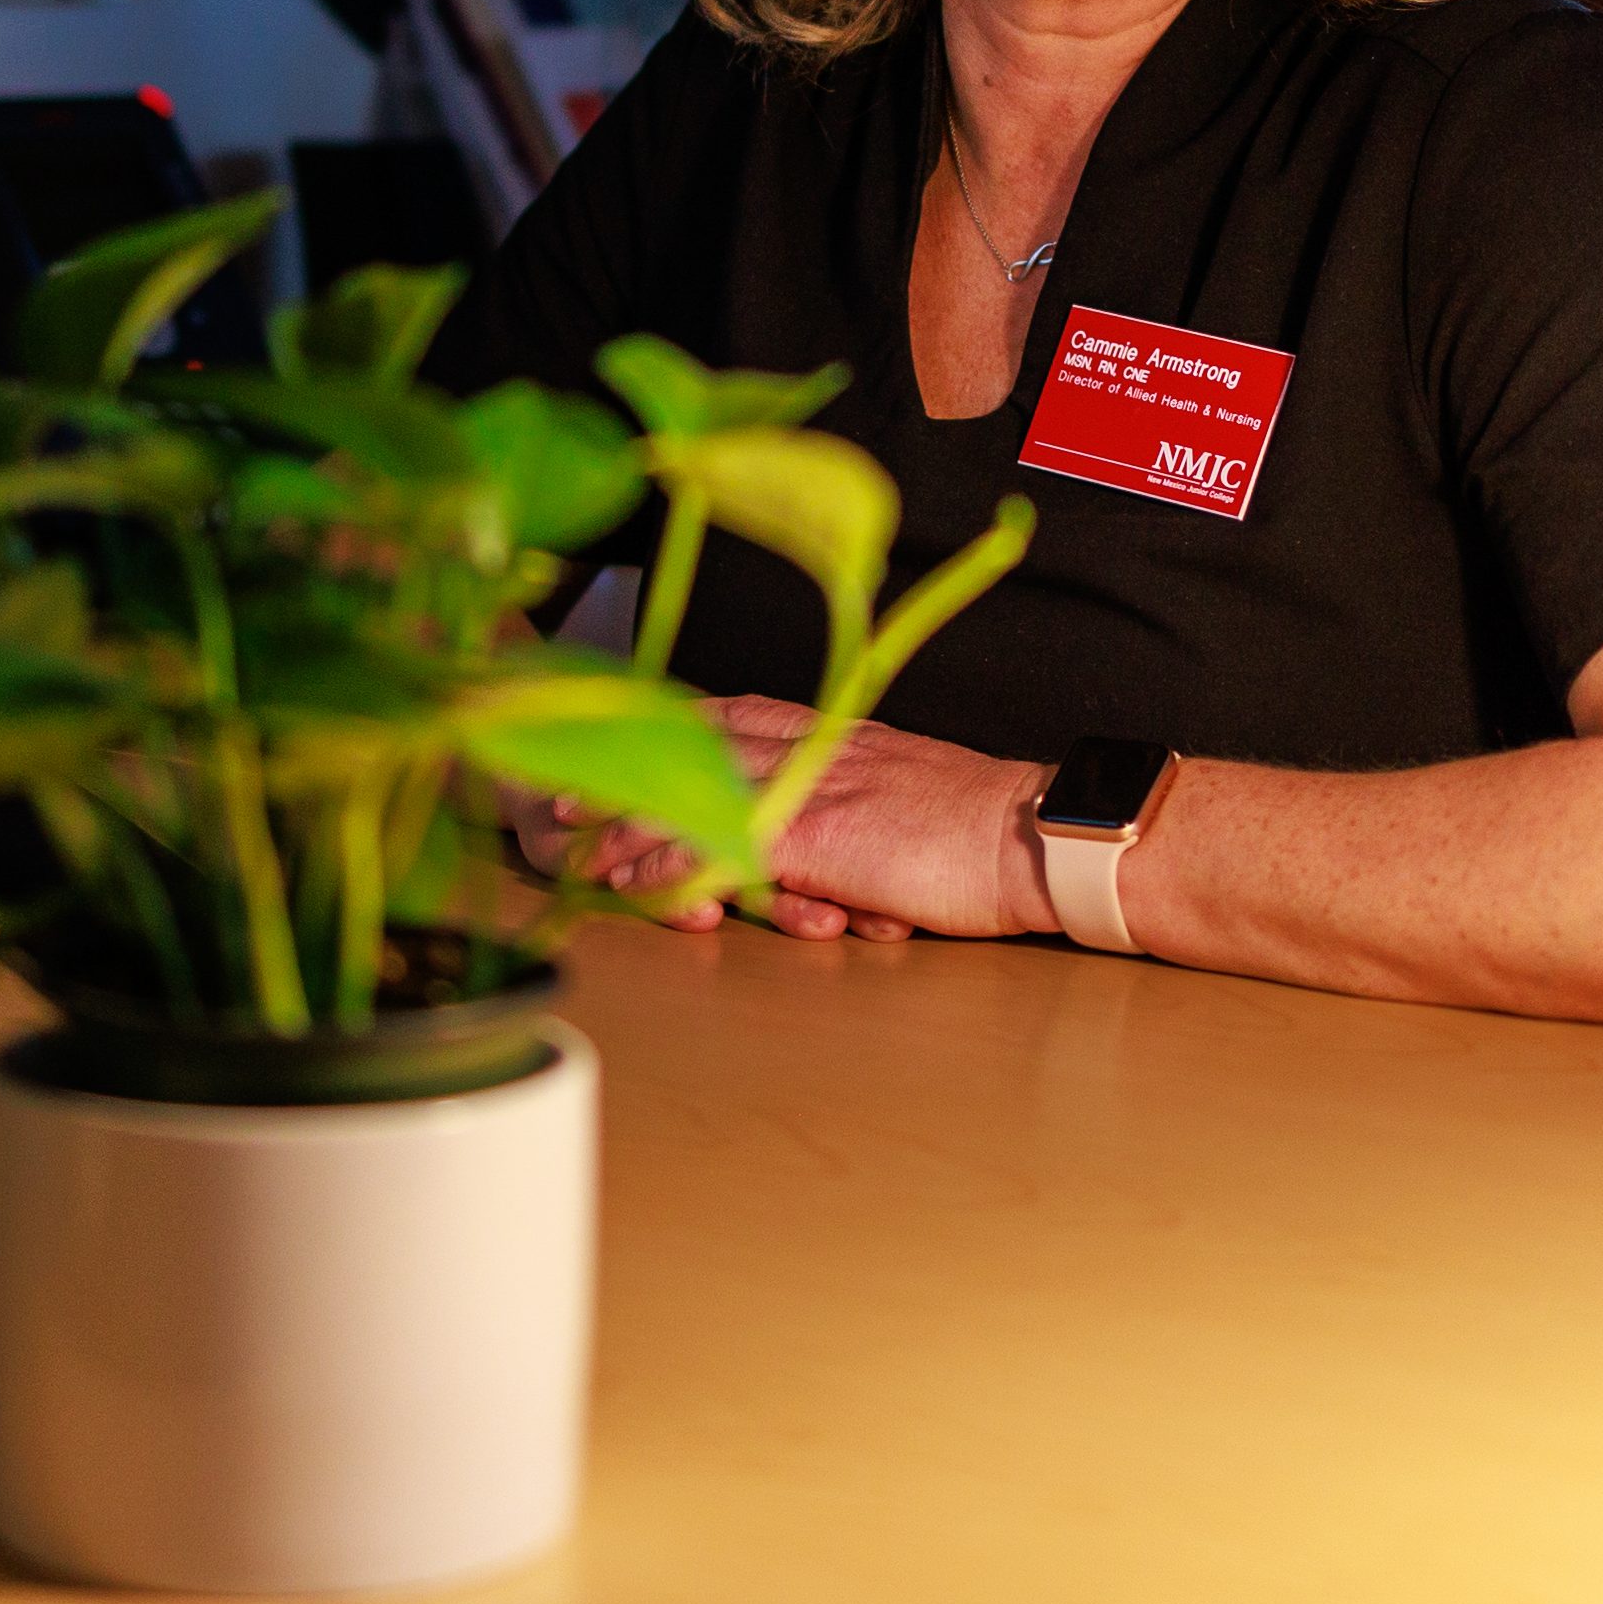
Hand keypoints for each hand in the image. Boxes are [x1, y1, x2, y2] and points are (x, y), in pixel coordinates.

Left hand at [516, 706, 1055, 944]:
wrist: (1034, 834)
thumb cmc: (988, 828)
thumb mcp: (915, 796)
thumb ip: (863, 806)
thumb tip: (837, 848)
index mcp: (843, 734)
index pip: (742, 716)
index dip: (679, 731)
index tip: (634, 740)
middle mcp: (816, 748)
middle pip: (697, 751)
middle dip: (629, 773)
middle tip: (568, 798)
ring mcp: (810, 788)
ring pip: (694, 797)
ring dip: (629, 828)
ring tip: (578, 853)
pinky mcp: (812, 836)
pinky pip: (719, 848)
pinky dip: (668, 868)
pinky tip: (632, 888)